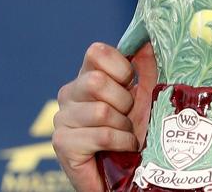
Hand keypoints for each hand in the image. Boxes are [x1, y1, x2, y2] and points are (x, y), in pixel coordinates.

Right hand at [52, 42, 157, 191]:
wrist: (131, 173)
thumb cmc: (138, 131)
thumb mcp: (147, 93)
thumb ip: (147, 64)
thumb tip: (149, 37)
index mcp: (87, 76)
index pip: (97, 52)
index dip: (121, 68)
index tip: (131, 85)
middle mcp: (69, 94)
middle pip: (96, 81)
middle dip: (124, 101)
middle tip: (128, 115)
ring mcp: (62, 119)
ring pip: (100, 111)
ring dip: (124, 126)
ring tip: (126, 134)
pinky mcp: (62, 144)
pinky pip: (101, 135)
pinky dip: (121, 142)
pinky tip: (123, 148)